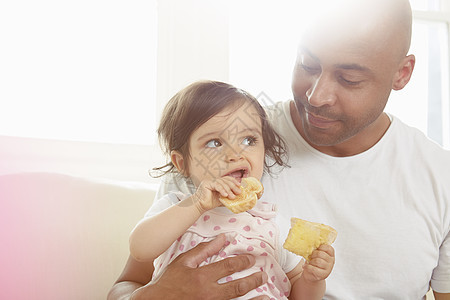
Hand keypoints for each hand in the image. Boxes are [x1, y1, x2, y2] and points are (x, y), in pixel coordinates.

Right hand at [131, 234, 267, 299]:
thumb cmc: (168, 281)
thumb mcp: (184, 261)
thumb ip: (204, 250)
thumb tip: (222, 238)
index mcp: (202, 276)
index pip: (228, 267)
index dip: (243, 262)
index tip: (252, 259)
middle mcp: (208, 293)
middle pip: (237, 287)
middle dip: (252, 281)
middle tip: (262, 276)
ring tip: (266, 297)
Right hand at [192, 177, 240, 212]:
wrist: (201, 206)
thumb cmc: (210, 202)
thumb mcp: (223, 198)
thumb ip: (229, 195)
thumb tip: (239, 195)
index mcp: (218, 182)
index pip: (227, 179)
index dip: (234, 181)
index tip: (239, 185)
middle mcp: (214, 180)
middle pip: (226, 180)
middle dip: (233, 186)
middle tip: (238, 192)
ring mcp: (210, 181)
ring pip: (222, 183)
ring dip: (228, 190)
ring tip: (232, 196)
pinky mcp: (207, 183)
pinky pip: (216, 185)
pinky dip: (222, 190)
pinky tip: (225, 195)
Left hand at [302, 244, 334, 281]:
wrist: (311, 275)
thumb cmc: (313, 262)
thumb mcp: (316, 254)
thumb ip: (317, 249)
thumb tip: (311, 242)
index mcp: (331, 255)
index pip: (328, 248)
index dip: (320, 247)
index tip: (316, 250)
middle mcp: (331, 262)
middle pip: (321, 254)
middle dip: (313, 255)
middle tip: (310, 257)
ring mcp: (328, 269)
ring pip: (317, 261)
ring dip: (311, 261)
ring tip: (310, 263)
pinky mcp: (322, 275)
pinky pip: (313, 268)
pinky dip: (307, 267)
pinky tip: (306, 267)